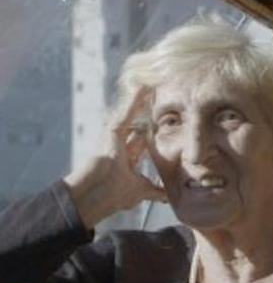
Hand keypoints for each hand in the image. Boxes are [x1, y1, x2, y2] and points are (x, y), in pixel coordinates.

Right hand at [63, 90, 165, 226]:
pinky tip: (144, 87)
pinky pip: (125, 113)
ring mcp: (114, 137)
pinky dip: (134, 100)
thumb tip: (168, 197)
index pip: (142, 139)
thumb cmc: (112, 196)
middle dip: (148, 109)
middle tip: (159, 94)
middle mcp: (120, 144)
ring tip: (153, 84)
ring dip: (142, 100)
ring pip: (131, 114)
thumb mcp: (141, 191)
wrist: (95, 196)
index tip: (166, 120)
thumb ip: (155, 192)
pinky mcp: (111, 132)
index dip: (153, 129)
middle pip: (137, 122)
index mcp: (126, 157)